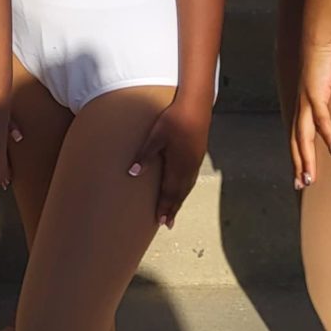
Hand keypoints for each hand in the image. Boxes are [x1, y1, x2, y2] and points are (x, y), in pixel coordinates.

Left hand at [129, 99, 209, 227]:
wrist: (196, 106)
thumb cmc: (173, 120)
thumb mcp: (155, 137)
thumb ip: (144, 155)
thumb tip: (133, 174)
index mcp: (177, 166)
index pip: (169, 192)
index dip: (165, 207)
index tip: (161, 221)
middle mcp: (188, 167)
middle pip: (179, 193)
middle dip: (172, 208)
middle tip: (167, 223)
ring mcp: (195, 162)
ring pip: (186, 187)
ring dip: (179, 200)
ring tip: (174, 211)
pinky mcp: (197, 155)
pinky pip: (190, 178)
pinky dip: (185, 189)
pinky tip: (182, 189)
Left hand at [292, 34, 330, 187]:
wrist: (318, 35)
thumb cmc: (326, 56)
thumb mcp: (329, 81)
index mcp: (302, 105)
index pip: (296, 136)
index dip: (297, 155)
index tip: (300, 174)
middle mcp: (300, 105)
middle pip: (296, 141)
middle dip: (298, 164)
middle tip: (301, 185)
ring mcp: (306, 99)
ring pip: (303, 136)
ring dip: (307, 158)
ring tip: (311, 177)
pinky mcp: (316, 91)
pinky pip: (322, 118)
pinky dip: (328, 135)